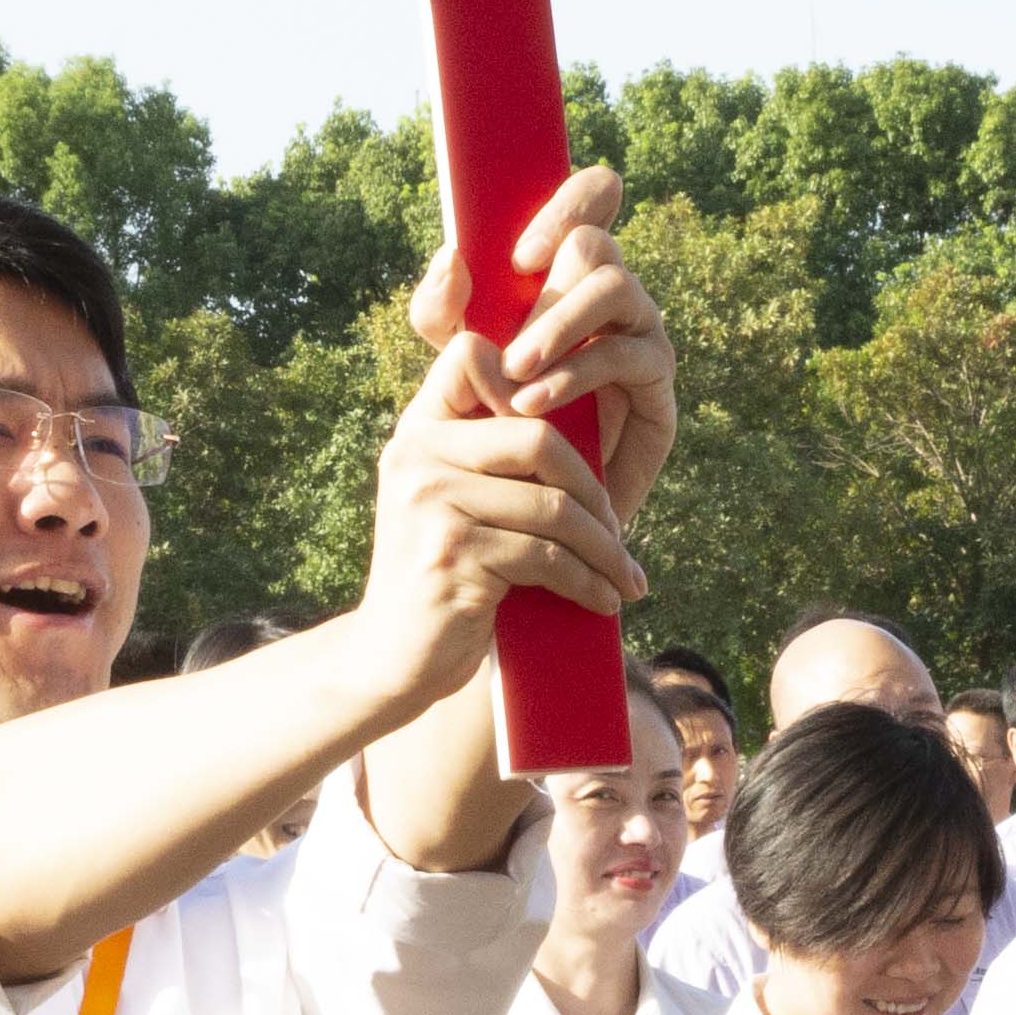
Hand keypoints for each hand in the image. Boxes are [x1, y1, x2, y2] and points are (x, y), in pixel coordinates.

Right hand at [342, 313, 648, 700]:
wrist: (392, 658)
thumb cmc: (443, 575)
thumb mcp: (453, 500)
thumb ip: (492, 454)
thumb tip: (592, 406)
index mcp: (418, 431)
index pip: (472, 355)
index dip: (530, 378)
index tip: (569, 439)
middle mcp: (416, 457)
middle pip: (538, 437)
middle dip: (593, 489)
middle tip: (616, 531)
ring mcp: (431, 505)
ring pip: (552, 507)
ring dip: (603, 549)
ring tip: (624, 577)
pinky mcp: (453, 556)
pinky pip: (546, 557)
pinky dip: (586, 582)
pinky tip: (603, 600)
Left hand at [402, 164, 675, 523]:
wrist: (527, 500)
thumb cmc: (490, 416)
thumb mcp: (451, 359)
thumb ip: (441, 311)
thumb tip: (453, 259)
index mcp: (567, 269)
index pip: (594, 197)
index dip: (569, 203)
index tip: (520, 255)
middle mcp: (611, 292)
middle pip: (597, 244)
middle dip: (548, 285)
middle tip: (506, 339)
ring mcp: (641, 332)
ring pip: (617, 287)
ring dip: (560, 325)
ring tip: (516, 372)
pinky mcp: (656, 384)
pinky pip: (625, 355)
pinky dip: (574, 375)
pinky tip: (533, 403)